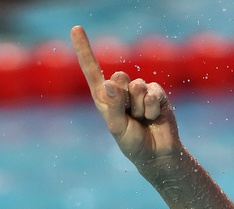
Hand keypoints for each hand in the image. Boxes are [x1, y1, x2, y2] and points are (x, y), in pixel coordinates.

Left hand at [70, 25, 180, 169]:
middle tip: (130, 116)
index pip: (92, 72)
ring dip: (140, 108)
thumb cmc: (134, 144)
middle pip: (119, 77)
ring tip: (143, 120)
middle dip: (124, 98)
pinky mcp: (156, 93)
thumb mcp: (117, 128)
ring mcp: (139, 91)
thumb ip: (113, 106)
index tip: (75, 29)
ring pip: (137, 86)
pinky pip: (152, 93)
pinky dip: (152, 109)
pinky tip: (154, 118)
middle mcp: (121, 92)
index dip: (85, 50)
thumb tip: (109, 82)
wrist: (158, 155)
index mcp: (105, 99)